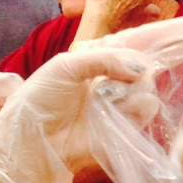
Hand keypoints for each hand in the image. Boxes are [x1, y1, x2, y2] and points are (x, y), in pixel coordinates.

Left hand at [0, 44, 156, 182]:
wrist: (31, 140)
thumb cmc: (40, 98)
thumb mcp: (66, 65)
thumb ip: (105, 59)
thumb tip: (141, 69)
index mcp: (94, 63)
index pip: (126, 49)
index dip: (138, 47)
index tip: (150, 42)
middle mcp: (109, 82)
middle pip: (141, 68)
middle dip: (138, 68)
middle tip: (123, 75)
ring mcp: (117, 105)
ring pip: (146, 88)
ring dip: (137, 88)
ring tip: (113, 95)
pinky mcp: (123, 127)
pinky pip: (145, 111)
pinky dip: (139, 106)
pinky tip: (121, 107)